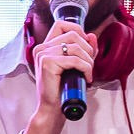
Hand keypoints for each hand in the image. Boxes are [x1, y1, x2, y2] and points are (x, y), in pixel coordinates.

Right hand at [21, 17, 97, 133]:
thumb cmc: (62, 90)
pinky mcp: (47, 63)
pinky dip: (85, 68)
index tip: (85, 47)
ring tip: (88, 73)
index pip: (61, 24)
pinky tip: (86, 77)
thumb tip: (92, 36)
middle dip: (88, 49)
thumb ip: (84, 50)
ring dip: (88, 60)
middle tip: (89, 65)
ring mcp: (43, 54)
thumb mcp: (76, 66)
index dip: (78, 30)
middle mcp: (42, 48)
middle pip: (73, 34)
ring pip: (75, 47)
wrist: (52, 109)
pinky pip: (74, 59)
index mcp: (46, 46)